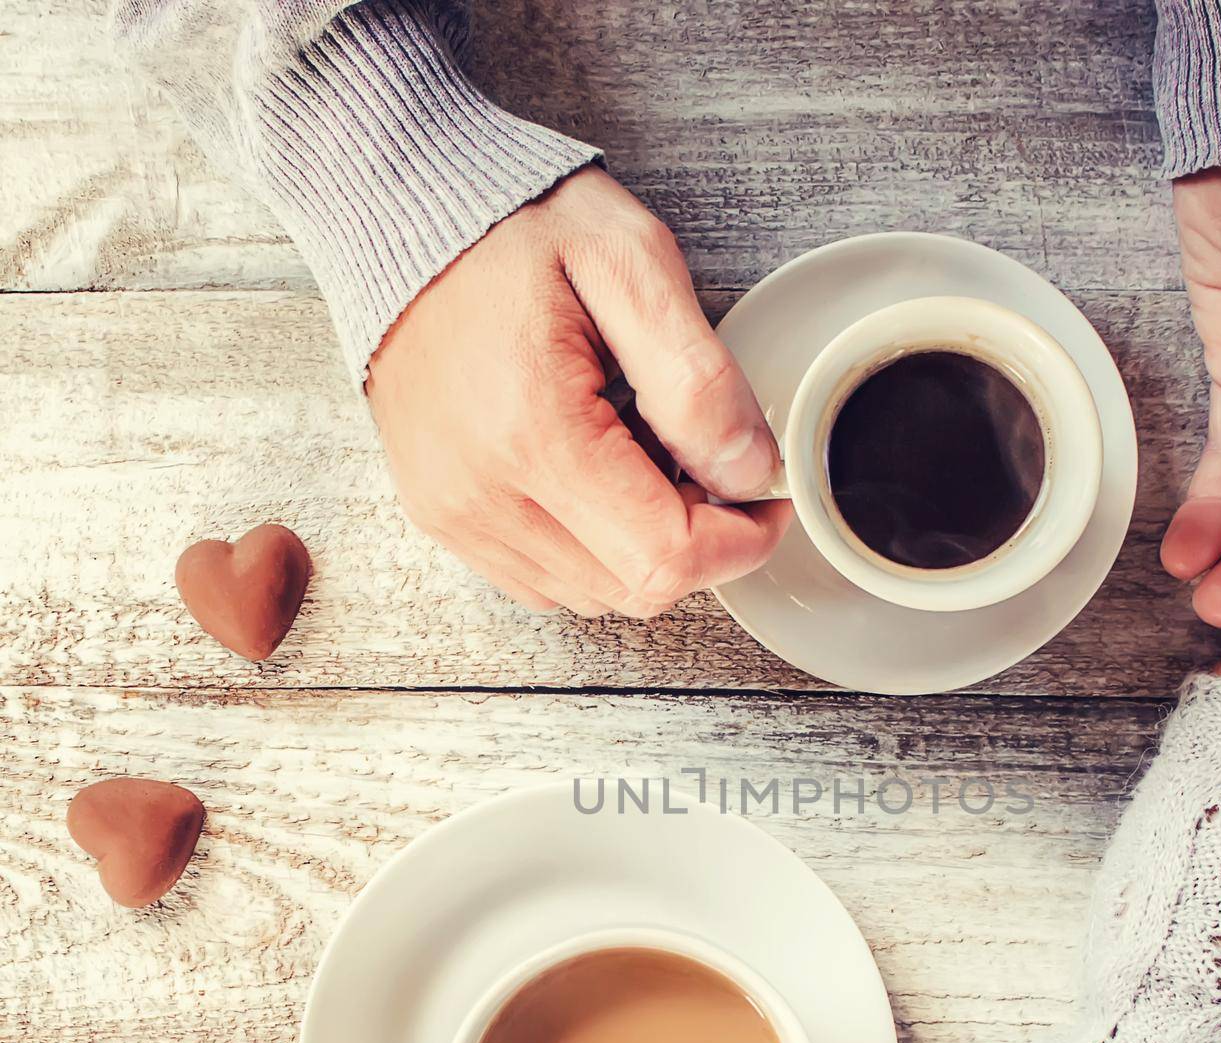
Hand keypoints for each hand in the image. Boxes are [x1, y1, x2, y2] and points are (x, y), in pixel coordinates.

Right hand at [367, 167, 789, 617]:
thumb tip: (750, 473)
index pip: (667, 558)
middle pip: (636, 589)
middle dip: (697, 541)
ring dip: (643, 545)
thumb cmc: (511, 223)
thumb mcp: (631, 263)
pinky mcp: (441, 517)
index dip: (740, 542)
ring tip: (643, 453)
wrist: (395, 207)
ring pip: (594, 594)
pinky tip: (595, 473)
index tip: (764, 497)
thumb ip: (699, 379)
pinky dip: (592, 547)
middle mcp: (482, 495)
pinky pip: (544, 580)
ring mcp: (454, 515)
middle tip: (705, 461)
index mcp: (534, 434)